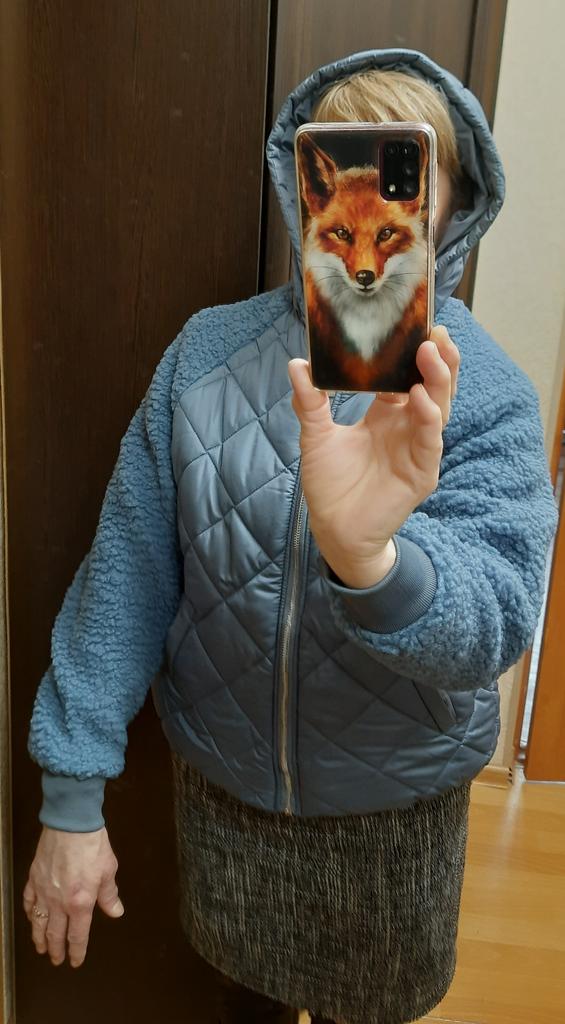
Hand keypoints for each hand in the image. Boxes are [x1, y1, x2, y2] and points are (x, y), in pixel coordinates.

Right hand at [23, 825, 123, 967]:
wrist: (71, 824)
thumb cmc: (92, 845)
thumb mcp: (108, 870)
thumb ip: (109, 895)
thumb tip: (115, 911)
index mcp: (81, 903)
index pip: (78, 935)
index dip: (77, 951)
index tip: (75, 961)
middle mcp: (59, 902)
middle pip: (55, 934)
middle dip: (56, 950)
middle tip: (56, 960)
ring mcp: (44, 891)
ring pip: (38, 922)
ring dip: (39, 938)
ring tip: (40, 948)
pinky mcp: (34, 878)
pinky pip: (29, 902)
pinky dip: (30, 913)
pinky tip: (32, 917)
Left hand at [288, 326, 459, 588]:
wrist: (333, 529)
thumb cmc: (329, 484)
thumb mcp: (316, 436)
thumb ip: (310, 402)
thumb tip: (297, 364)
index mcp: (387, 413)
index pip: (406, 375)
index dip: (411, 351)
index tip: (411, 323)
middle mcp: (407, 426)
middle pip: (432, 385)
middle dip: (436, 358)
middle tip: (433, 331)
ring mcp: (418, 448)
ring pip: (438, 407)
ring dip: (438, 380)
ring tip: (432, 353)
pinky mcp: (422, 472)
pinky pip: (429, 440)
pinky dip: (427, 418)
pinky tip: (419, 398)